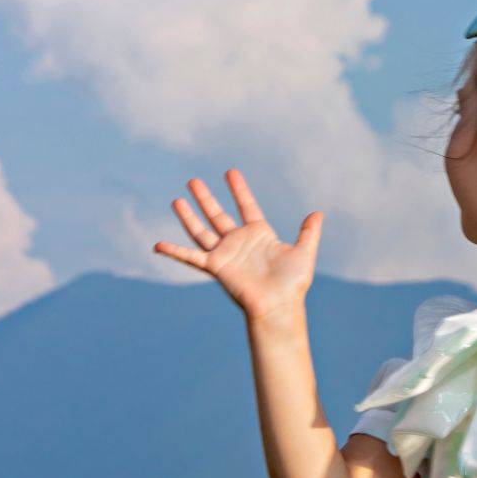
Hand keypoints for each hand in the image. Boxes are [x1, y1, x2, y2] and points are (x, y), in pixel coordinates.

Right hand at [153, 169, 322, 327]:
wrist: (279, 305)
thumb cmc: (292, 284)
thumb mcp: (304, 252)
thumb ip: (308, 232)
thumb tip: (318, 213)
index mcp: (259, 235)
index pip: (246, 206)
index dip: (239, 190)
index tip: (230, 172)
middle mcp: (238, 242)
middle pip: (217, 215)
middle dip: (206, 198)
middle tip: (193, 180)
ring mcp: (225, 254)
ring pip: (202, 230)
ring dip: (189, 216)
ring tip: (177, 200)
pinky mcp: (215, 267)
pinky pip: (191, 257)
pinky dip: (174, 252)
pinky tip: (158, 246)